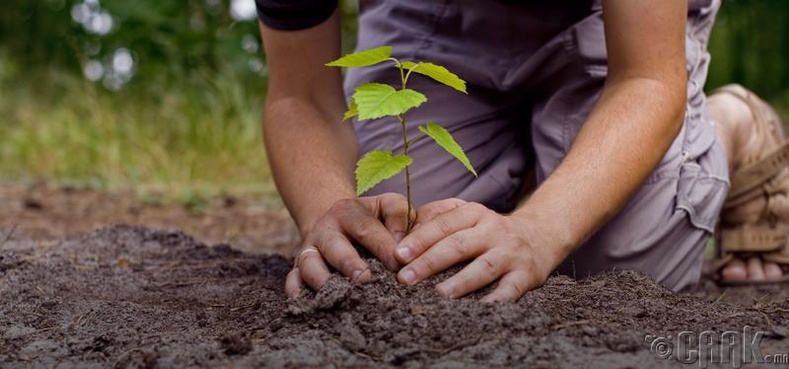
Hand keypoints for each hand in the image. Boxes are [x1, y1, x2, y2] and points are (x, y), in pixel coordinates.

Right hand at [285, 193, 410, 297]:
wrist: (336, 221)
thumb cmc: (372, 218)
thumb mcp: (386, 206)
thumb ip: (399, 217)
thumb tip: (402, 247)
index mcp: (349, 212)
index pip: (367, 228)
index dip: (382, 246)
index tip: (398, 264)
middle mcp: (326, 229)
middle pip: (335, 246)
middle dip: (349, 263)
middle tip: (365, 279)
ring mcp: (310, 248)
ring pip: (309, 262)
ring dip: (321, 278)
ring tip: (337, 294)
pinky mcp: (299, 266)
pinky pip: (292, 278)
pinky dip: (296, 289)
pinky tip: (305, 302)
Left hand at [394, 198, 555, 301]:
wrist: (540, 236)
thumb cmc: (489, 230)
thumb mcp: (467, 214)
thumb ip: (437, 217)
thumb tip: (403, 231)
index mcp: (474, 213)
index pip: (443, 225)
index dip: (419, 239)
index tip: (398, 255)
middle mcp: (493, 230)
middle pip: (458, 245)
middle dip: (430, 262)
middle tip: (405, 278)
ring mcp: (511, 253)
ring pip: (483, 267)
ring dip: (460, 282)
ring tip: (438, 294)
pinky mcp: (527, 275)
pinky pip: (510, 290)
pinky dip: (496, 301)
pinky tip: (479, 310)